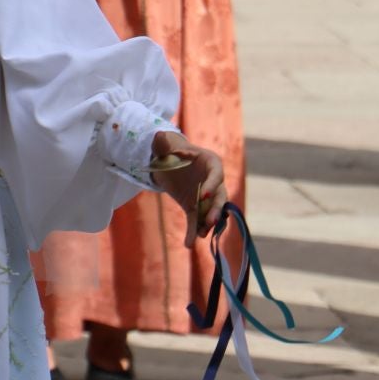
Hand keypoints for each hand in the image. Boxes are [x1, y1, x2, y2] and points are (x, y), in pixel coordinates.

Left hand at [150, 129, 228, 247]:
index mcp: (210, 162)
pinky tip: (188, 243)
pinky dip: (193, 231)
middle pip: (219, 197)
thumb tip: (159, 136)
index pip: (216, 175)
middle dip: (215, 210)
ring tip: (200, 235)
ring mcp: (205, 196)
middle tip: (210, 221)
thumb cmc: (169, 149)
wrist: (166, 162)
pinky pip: (196, 220)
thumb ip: (163, 142)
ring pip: (210, 212)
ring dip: (207, 224)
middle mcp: (212, 181)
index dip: (210, 185)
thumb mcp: (164, 144)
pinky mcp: (195, 206)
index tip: (201, 196)